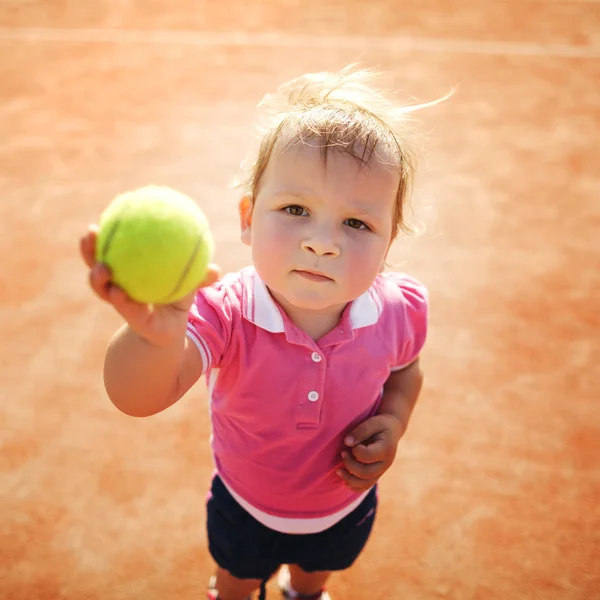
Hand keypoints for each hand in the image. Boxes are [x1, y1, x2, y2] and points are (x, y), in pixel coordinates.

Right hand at [80, 225, 219, 346]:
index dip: (101, 236)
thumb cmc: (176, 300)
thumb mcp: (188, 284)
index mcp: (127, 273)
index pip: (109, 250)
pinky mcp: (133, 321)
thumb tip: (215, 269)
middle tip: (90, 232)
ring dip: (98, 279)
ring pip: (103, 290)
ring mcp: (121, 304)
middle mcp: (117, 286)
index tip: (97, 218)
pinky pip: (126, 309)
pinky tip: (119, 293)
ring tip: (102, 268)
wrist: (171, 332)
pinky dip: (122, 300)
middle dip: (89, 250)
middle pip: (96, 265)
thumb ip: (199, 276)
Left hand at [337, 414, 404, 491]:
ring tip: (339, 470)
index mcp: (386, 449)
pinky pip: (365, 486)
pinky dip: (354, 486)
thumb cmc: (381, 425)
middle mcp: (385, 463)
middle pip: (365, 473)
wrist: (392, 430)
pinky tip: (344, 479)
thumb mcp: (373, 422)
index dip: (355, 450)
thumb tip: (347, 442)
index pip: (367, 456)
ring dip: (349, 479)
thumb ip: (360, 431)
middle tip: (343, 453)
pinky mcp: (376, 474)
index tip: (351, 443)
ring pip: (365, 483)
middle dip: (350, 464)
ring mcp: (381, 471)